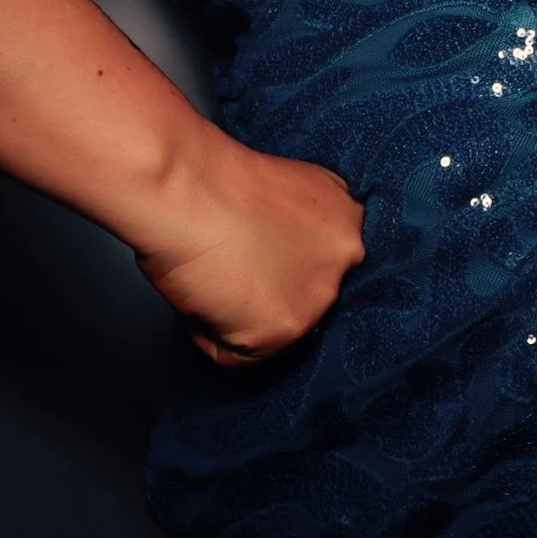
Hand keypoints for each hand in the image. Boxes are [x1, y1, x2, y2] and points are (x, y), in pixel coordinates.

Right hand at [133, 133, 365, 366]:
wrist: (188, 188)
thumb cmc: (215, 181)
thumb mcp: (285, 192)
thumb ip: (300, 226)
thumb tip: (281, 256)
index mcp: (348, 216)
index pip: (330, 263)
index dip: (291, 268)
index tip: (266, 266)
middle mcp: (347, 256)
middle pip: (307, 298)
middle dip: (270, 293)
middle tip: (235, 272)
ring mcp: (319, 295)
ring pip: (275, 331)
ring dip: (240, 317)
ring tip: (216, 279)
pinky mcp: (285, 329)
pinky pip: (238, 356)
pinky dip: (210, 336)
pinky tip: (203, 298)